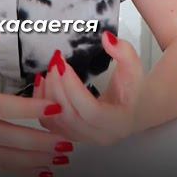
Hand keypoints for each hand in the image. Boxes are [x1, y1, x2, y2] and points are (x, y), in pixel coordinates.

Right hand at [0, 28, 74, 176]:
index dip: (28, 109)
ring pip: (7, 156)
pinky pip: (1, 163)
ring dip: (36, 159)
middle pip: (8, 137)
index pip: (0, 107)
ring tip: (62, 157)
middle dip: (39, 141)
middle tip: (67, 141)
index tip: (54, 107)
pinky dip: (24, 170)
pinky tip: (44, 170)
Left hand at [34, 31, 143, 145]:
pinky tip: (42, 83)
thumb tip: (106, 38)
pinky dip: (42, 104)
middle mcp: (100, 135)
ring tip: (49, 70)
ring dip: (47, 95)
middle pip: (70, 117)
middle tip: (55, 62)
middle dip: (57, 87)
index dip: (73, 88)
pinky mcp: (72, 134)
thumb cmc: (133, 89)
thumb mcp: (134, 68)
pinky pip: (50, 123)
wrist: (134, 108)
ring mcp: (84, 138)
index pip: (91, 111)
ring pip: (57, 121)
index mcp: (118, 122)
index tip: (63, 64)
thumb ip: (124, 52)